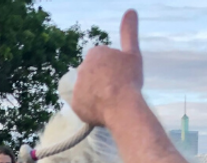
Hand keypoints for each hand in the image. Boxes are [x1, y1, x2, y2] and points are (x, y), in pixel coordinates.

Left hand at [71, 10, 142, 127]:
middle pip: (95, 74)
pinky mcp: (74, 104)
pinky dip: (91, 106)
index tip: (121, 74)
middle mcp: (81, 68)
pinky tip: (103, 109)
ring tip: (111, 99)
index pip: (103, 60)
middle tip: (117, 87)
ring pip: (89, 89)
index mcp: (94, 54)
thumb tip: (130, 10)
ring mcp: (76, 87)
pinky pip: (84, 104)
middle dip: (103, 79)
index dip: (114, 68)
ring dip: (97, 93)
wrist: (120, 106)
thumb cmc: (128, 78)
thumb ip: (129, 32)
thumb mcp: (132, 53)